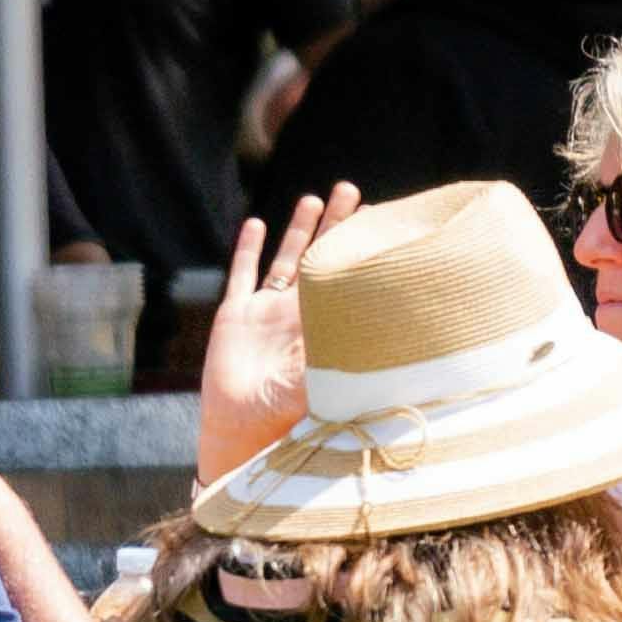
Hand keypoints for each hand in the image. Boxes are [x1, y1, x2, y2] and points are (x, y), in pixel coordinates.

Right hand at [189, 190, 356, 472]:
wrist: (241, 431)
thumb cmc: (285, 416)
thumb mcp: (323, 386)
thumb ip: (346, 366)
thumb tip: (386, 355)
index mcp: (323, 328)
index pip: (346, 279)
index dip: (359, 250)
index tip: (380, 220)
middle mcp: (297, 314)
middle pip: (320, 258)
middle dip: (335, 224)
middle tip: (351, 190)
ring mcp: (265, 312)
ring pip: (285, 260)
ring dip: (297, 230)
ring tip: (312, 199)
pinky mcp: (235, 316)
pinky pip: (242, 276)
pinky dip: (247, 250)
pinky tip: (255, 224)